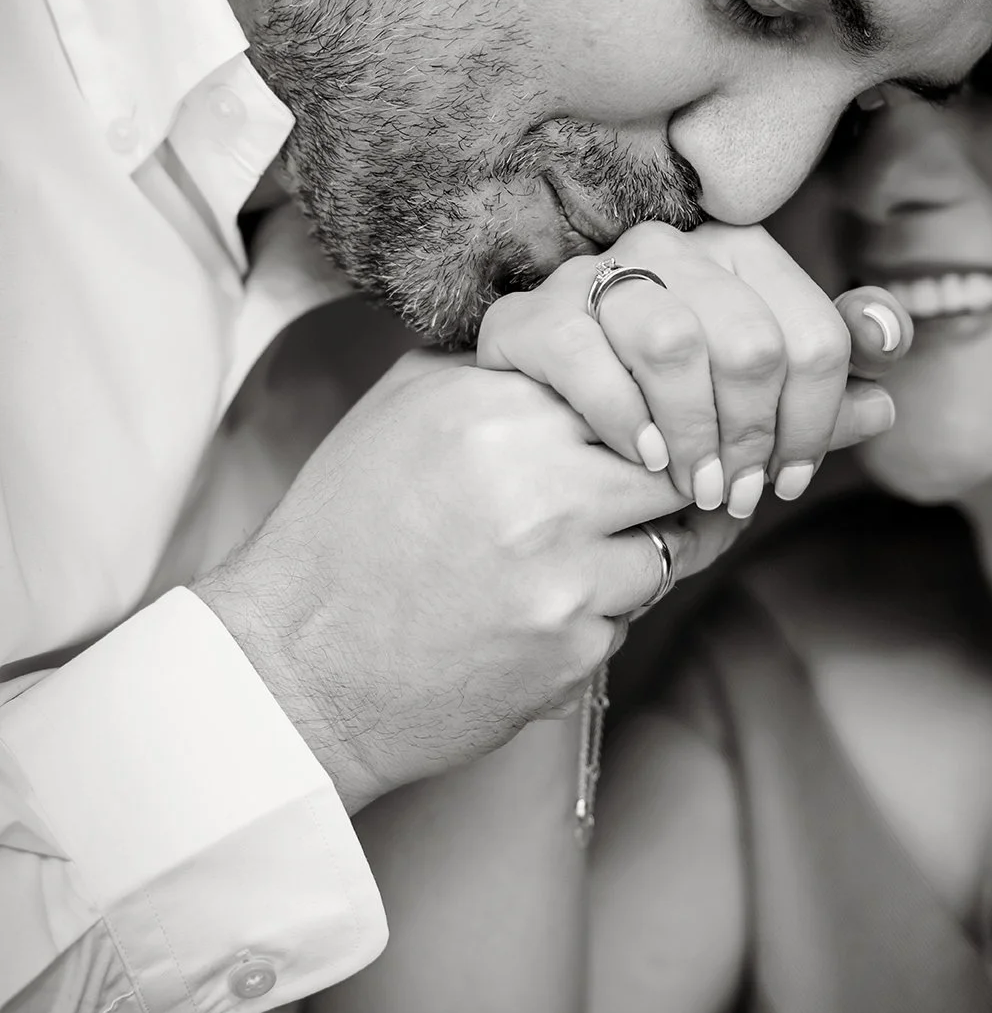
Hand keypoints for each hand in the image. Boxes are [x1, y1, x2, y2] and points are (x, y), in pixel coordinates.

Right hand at [194, 355, 740, 811]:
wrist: (297, 667)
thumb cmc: (345, 532)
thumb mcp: (403, 410)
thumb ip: (498, 369)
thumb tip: (590, 345)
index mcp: (497, 411)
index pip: (635, 386)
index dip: (644, 413)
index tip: (636, 434)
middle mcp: (539, 485)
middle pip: (673, 465)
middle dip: (665, 482)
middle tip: (631, 499)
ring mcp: (563, 574)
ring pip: (670, 547)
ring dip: (635, 554)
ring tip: (564, 562)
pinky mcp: (572, 649)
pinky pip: (629, 618)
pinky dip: (597, 618)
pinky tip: (531, 617)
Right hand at [477, 221, 909, 519]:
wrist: (533, 420)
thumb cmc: (658, 406)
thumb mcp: (746, 398)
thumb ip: (812, 391)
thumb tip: (885, 403)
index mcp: (738, 251)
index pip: (816, 337)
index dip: (818, 421)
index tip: (793, 478)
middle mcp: (668, 248)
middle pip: (752, 344)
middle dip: (754, 436)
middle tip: (739, 494)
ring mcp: (592, 276)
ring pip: (675, 341)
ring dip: (696, 432)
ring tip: (694, 485)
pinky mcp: (528, 318)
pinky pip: (588, 357)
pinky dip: (625, 417)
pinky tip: (644, 458)